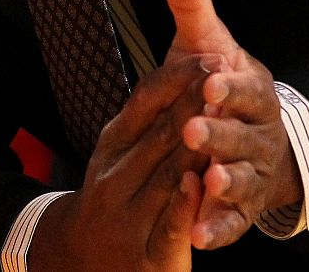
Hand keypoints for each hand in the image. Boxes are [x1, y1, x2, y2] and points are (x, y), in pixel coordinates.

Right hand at [27, 54, 211, 271]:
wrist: (81, 257)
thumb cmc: (113, 196)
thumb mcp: (118, 152)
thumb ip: (146, 122)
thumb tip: (182, 76)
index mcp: (113, 143)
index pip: (145, 102)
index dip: (179, 79)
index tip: (211, 57)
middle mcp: (115, 174)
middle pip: (162, 132)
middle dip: (197, 103)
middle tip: (228, 77)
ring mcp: (128, 214)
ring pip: (168, 174)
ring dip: (197, 146)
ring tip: (223, 120)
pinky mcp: (147, 253)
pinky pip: (169, 225)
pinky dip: (184, 203)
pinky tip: (200, 185)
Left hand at [161, 0, 303, 248]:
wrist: (252, 137)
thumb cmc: (221, 84)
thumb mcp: (205, 41)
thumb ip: (189, 1)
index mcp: (251, 91)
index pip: (245, 89)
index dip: (230, 88)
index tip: (210, 83)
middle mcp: (259, 133)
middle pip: (243, 136)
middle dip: (221, 134)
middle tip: (195, 131)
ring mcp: (253, 172)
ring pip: (243, 179)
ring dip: (226, 182)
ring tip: (207, 182)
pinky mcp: (243, 208)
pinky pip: (234, 222)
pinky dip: (219, 228)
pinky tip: (200, 235)